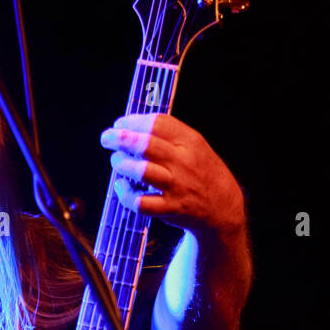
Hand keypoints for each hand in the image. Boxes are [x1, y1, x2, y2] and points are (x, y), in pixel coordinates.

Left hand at [100, 113, 245, 240]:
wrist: (223, 207)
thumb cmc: (201, 172)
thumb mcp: (194, 146)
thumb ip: (169, 136)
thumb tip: (132, 127)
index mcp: (190, 142)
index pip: (157, 123)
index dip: (133, 121)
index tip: (119, 123)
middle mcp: (183, 162)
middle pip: (146, 144)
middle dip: (120, 138)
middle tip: (107, 138)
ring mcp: (176, 186)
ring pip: (142, 171)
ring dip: (122, 164)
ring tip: (117, 161)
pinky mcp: (170, 208)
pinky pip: (141, 203)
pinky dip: (126, 195)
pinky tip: (121, 187)